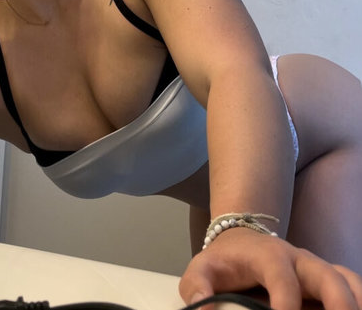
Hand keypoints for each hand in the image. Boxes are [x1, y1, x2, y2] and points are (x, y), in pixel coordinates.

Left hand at [179, 229, 361, 309]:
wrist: (241, 239)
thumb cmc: (224, 260)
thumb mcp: (202, 268)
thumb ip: (197, 287)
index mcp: (268, 255)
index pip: (281, 275)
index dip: (286, 298)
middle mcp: (299, 260)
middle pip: (327, 274)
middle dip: (338, 301)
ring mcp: (316, 269)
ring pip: (346, 279)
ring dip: (356, 299)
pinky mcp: (326, 280)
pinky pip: (351, 285)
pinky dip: (358, 298)